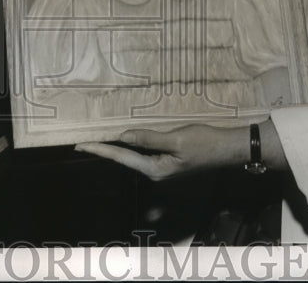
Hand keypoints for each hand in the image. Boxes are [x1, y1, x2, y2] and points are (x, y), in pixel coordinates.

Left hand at [75, 123, 249, 180]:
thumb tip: (124, 136)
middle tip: (81, 143)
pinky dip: (130, 145)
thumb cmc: (204, 143)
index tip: (80, 145)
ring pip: (132, 156)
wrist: (226, 148)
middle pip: (123, 159)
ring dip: (115, 148)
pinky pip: (142, 152)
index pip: (121, 157)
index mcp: (155, 169)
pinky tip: (123, 139)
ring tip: (96, 140)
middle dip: (103, 150)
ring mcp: (161, 167)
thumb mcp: (175, 139)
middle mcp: (155, 171)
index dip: (100, 150)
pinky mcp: (167, 160)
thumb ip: (148, 138)